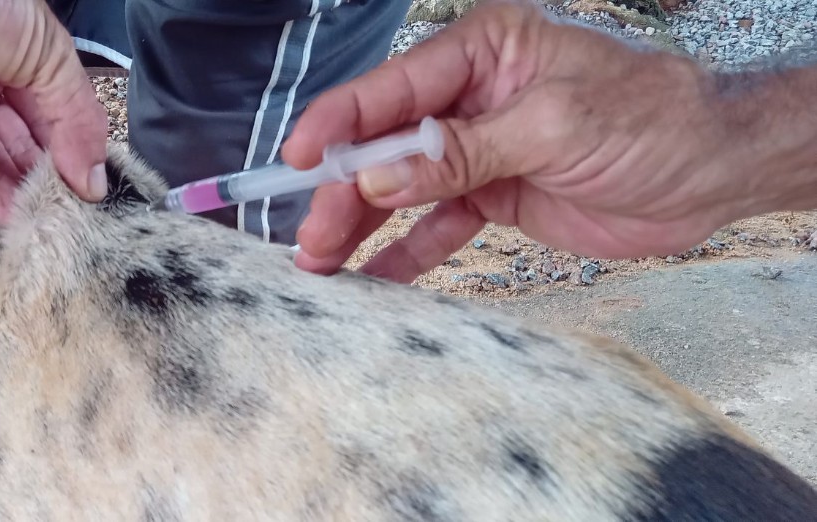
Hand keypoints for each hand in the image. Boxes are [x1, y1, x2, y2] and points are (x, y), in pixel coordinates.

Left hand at [0, 0, 108, 223]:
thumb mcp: (52, 61)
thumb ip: (76, 123)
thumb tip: (95, 183)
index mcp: (19, 52)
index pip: (51, 110)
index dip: (73, 147)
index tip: (93, 187)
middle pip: (20, 135)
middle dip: (47, 173)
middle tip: (73, 212)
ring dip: (19, 187)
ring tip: (48, 219)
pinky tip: (13, 212)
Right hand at [281, 0, 750, 283]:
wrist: (712, 172)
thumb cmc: (648, 121)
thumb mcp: (552, 127)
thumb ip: (461, 154)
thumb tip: (377, 179)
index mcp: (483, 52)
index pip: (392, 87)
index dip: (338, 123)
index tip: (294, 159)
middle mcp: (470, 96)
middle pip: (384, 145)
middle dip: (343, 190)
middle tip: (313, 239)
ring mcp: (477, 149)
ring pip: (400, 189)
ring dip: (361, 225)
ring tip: (323, 264)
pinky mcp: (492, 195)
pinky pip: (437, 227)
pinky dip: (407, 253)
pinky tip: (374, 279)